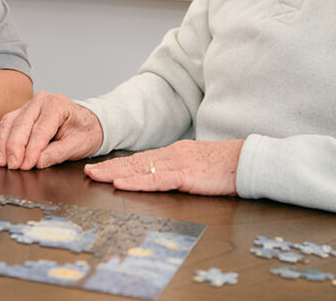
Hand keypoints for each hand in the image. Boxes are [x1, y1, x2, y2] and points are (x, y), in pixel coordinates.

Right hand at [0, 92, 102, 169]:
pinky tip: (1, 154)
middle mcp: (40, 100)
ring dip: (3, 144)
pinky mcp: (21, 113)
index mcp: (57, 105)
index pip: (39, 130)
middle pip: (20, 124)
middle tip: (12, 166)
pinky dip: (1, 140)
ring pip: (8, 123)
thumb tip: (37, 163)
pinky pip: (6, 124)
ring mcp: (28, 105)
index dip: (31, 150)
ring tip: (2, 163)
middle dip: (14, 147)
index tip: (25, 166)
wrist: (89, 123)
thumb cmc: (85, 132)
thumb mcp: (78, 146)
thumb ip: (57, 154)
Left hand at [84, 139, 243, 195]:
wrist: (248, 161)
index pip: (141, 158)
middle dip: (109, 167)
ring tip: (94, 176)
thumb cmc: (227, 167)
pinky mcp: (186, 176)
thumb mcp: (199, 167)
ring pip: (140, 168)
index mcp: (175, 153)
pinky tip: (121, 183)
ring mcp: (178, 164)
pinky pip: (156, 180)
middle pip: (134, 161)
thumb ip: (182, 171)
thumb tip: (166, 177)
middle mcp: (172, 155)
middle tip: (87, 171)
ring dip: (114, 172)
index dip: (119, 163)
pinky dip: (136, 182)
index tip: (100, 167)